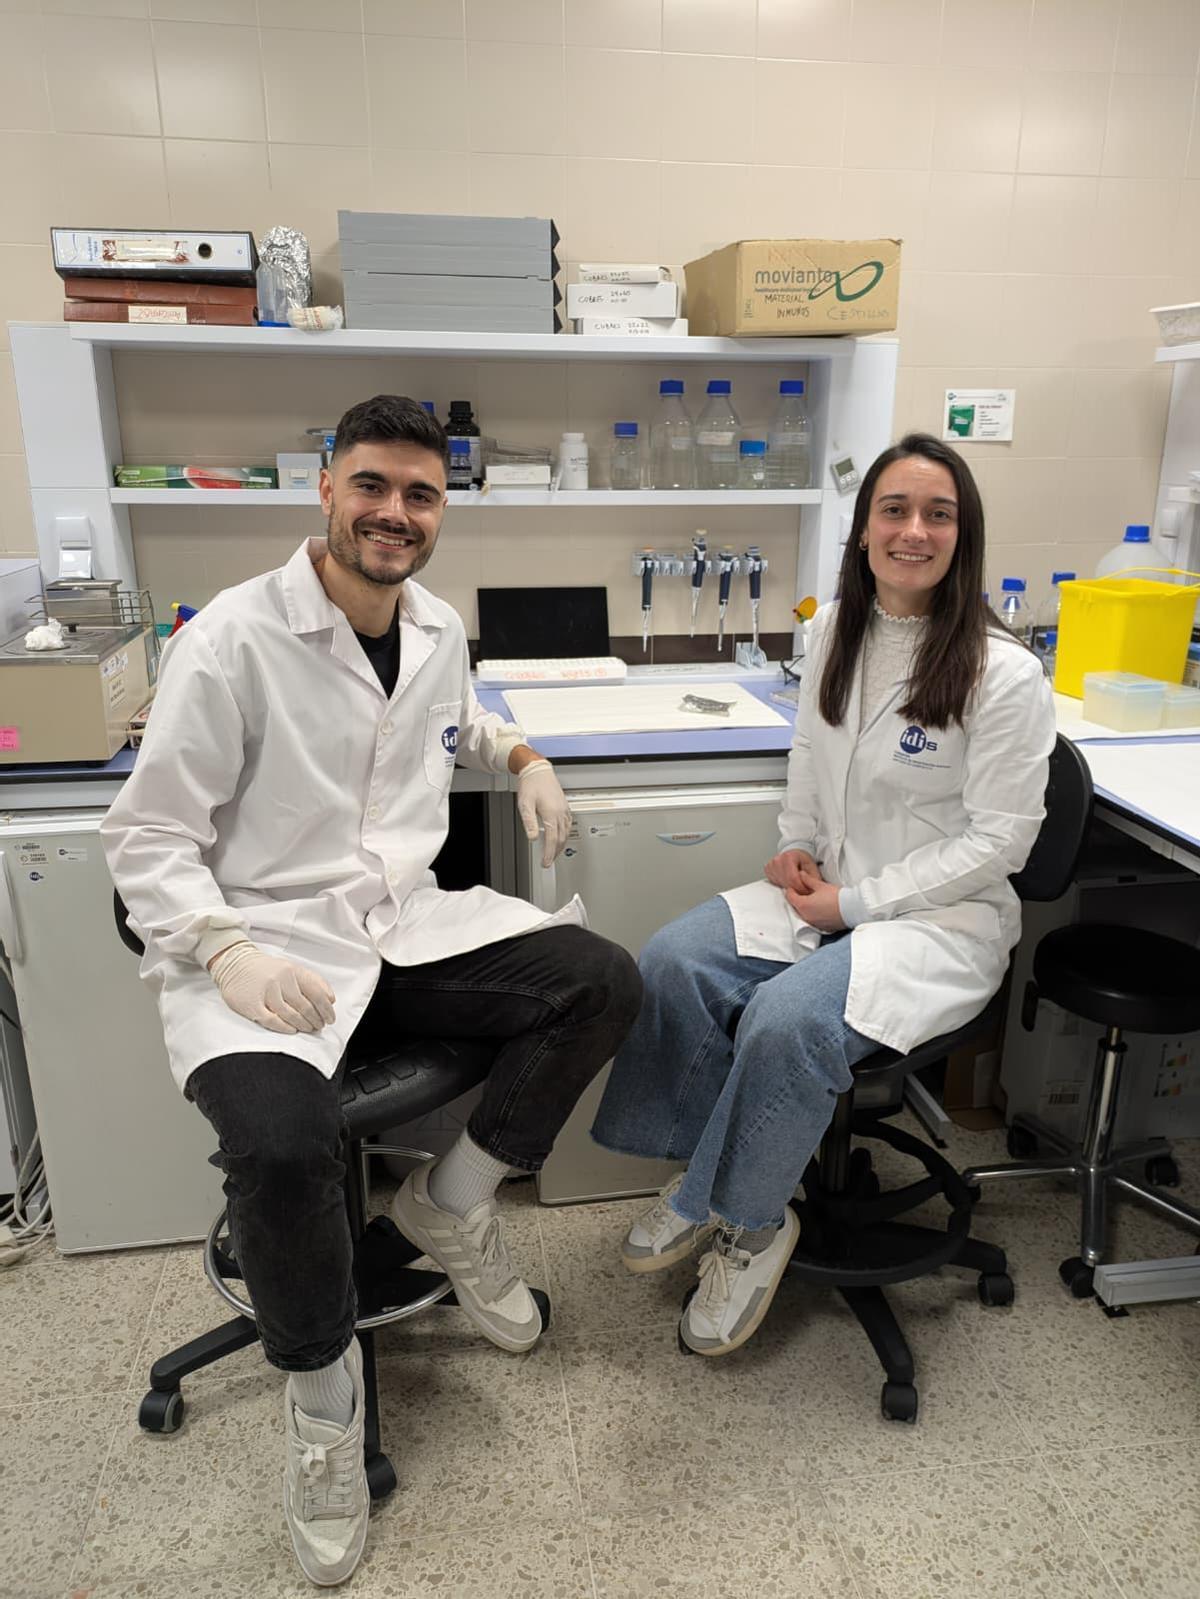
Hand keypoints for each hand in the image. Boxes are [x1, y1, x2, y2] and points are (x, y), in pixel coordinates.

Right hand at [208, 940, 335, 1033]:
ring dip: (303, 1025)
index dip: (326, 1009)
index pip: (316, 993)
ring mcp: (266, 992)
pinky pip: (272, 1020)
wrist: (235, 964)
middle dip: (315, 1019)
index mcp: (292, 970)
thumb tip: (331, 999)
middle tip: (319, 1026)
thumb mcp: (292, 968)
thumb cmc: (267, 969)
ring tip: (309, 1028)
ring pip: (290, 1014)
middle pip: (304, 1006)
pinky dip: (285, 1027)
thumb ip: (313, 981)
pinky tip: (292, 1030)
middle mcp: (280, 980)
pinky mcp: (252, 1004)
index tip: (330, 1018)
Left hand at [516, 758, 572, 866]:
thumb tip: (533, 837)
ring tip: (553, 852)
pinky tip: (560, 836)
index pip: (552, 839)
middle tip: (548, 861)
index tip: (546, 862)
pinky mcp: (564, 806)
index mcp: (551, 813)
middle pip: (561, 838)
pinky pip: (568, 824)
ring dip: (561, 845)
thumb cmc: (530, 784)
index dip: (549, 854)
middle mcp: (560, 812)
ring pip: (566, 832)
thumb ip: (529, 822)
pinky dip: (565, 834)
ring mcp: (564, 809)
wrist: (537, 770)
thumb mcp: (524, 804)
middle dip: (555, 852)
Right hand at [764, 849, 817, 892]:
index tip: (807, 892)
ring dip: (790, 889)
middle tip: (804, 891)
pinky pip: (775, 883)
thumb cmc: (803, 860)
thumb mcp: (812, 868)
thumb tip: (808, 890)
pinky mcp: (767, 869)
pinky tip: (789, 882)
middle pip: (786, 883)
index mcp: (789, 856)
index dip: (801, 888)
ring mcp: (771, 864)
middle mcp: (778, 859)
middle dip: (796, 890)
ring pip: (781, 884)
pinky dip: (783, 885)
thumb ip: (811, 879)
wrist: (795, 855)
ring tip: (797, 885)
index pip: (793, 879)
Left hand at [785, 866, 846, 933]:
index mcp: (803, 905)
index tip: (794, 886)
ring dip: (804, 907)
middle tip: (801, 891)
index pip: (790, 897)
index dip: (790, 890)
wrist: (852, 909)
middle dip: (796, 898)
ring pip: (802, 914)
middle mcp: (805, 916)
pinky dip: (811, 914)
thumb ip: (808, 880)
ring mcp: (812, 923)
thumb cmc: (837, 897)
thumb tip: (801, 874)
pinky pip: (811, 920)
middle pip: (795, 906)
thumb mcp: (821, 885)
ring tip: (811, 899)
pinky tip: (818, 908)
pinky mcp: (820, 927)